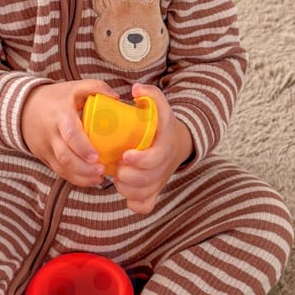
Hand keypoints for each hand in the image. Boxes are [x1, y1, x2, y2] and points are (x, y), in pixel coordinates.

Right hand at [21, 79, 116, 185]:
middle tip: (101, 170)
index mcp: (60, 116)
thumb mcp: (75, 87)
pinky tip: (91, 180)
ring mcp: (46, 148)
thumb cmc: (56, 98)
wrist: (24, 108)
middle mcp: (51, 134)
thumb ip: (96, 87)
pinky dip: (75, 179)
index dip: (83, 147)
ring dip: (81, 177)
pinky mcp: (45, 158)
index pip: (70, 134)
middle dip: (83, 168)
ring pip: (62, 168)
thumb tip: (116, 97)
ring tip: (99, 178)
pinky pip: (59, 172)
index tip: (96, 156)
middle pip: (65, 156)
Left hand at [112, 84, 192, 214]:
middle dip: (128, 176)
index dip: (140, 160)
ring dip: (127, 189)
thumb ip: (150, 94)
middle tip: (117, 167)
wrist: (176, 144)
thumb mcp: (159, 107)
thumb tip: (135, 88)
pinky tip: (127, 193)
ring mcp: (160, 180)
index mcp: (165, 146)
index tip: (125, 155)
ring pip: (144, 194)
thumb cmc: (161, 125)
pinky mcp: (156, 191)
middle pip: (147, 179)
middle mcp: (164, 165)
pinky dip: (135, 203)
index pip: (155, 158)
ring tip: (119, 177)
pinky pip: (146, 206)